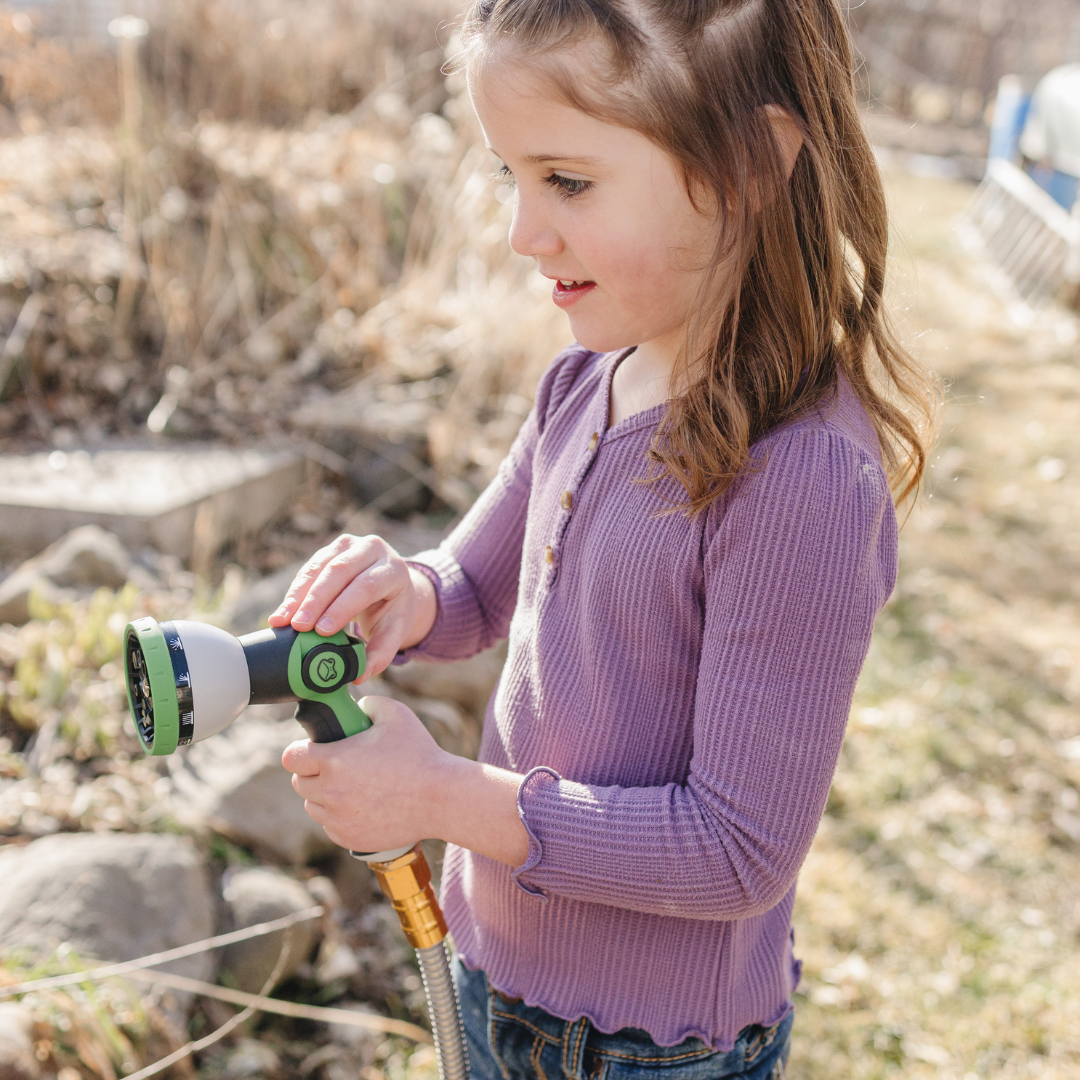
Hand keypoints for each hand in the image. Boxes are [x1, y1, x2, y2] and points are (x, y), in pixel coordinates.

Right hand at [268, 533, 436, 679]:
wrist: (391, 584)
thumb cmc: (391, 610)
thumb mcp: (394, 630)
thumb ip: (380, 654)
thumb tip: (358, 676)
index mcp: (394, 570)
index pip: (365, 586)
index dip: (341, 607)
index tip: (321, 630)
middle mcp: (373, 550)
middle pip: (339, 572)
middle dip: (315, 601)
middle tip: (297, 627)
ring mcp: (350, 545)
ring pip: (319, 567)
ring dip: (298, 596)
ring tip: (281, 621)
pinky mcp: (331, 549)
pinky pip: (309, 569)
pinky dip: (294, 592)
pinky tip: (283, 612)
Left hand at [282, 696, 530, 865]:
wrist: (441, 798)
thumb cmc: (419, 754)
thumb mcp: (394, 714)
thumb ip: (367, 704)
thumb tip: (354, 708)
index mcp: (334, 760)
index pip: (291, 757)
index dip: (300, 751)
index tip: (313, 749)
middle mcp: (330, 792)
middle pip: (299, 783)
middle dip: (312, 773)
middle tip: (335, 766)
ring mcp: (338, 819)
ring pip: (312, 807)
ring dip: (323, 796)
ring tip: (349, 786)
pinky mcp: (348, 839)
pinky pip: (330, 826)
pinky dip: (339, 816)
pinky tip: (361, 805)